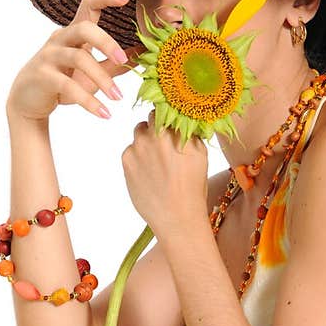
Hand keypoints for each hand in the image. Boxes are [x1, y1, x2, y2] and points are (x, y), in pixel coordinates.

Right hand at [6, 0, 141, 123]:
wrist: (27, 101)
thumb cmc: (62, 81)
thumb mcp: (91, 72)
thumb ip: (114, 64)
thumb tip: (142, 56)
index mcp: (73, 33)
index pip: (87, 5)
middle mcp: (60, 39)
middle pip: (84, 28)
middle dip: (106, 42)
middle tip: (123, 59)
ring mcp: (49, 56)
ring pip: (78, 59)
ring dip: (102, 79)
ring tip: (118, 97)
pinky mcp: (43, 77)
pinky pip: (68, 86)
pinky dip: (89, 101)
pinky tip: (104, 114)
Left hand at [121, 110, 209, 238]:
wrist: (177, 217)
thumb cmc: (193, 187)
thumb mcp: (200, 154)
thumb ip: (189, 132)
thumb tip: (185, 119)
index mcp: (172, 130)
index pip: (165, 108)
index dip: (168, 113)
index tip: (171, 121)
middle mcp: (152, 134)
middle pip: (149, 119)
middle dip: (157, 128)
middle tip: (165, 145)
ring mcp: (136, 147)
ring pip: (139, 134)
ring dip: (146, 141)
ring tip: (157, 162)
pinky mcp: (126, 161)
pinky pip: (130, 151)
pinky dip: (138, 157)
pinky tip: (149, 172)